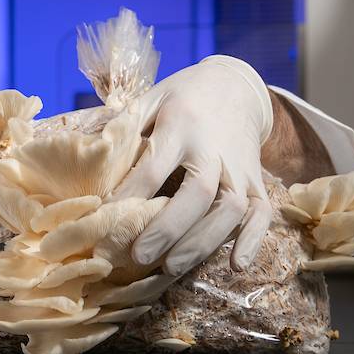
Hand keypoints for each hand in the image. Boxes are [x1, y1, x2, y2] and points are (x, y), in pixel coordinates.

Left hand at [112, 56, 273, 275]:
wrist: (234, 86)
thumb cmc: (181, 98)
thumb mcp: (151, 99)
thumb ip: (126, 126)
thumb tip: (92, 157)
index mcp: (181, 124)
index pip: (154, 165)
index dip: (131, 194)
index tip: (106, 219)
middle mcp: (213, 147)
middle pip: (198, 191)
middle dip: (168, 227)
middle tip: (139, 255)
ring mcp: (239, 166)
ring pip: (231, 208)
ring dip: (203, 241)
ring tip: (172, 267)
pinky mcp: (257, 180)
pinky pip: (261, 212)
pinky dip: (253, 239)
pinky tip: (235, 265)